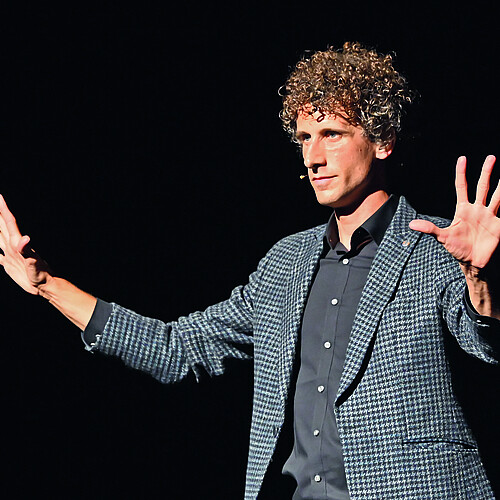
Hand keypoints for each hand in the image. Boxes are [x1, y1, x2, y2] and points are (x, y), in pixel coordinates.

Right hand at [0, 194, 50, 294]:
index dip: (3, 209)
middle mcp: (12, 246)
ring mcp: (10, 254)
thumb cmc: (41, 274)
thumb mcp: (34, 263)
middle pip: (1, 225)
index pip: (9, 222)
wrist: (43, 286)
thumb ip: (27, 251)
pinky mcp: (8, 264)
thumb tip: (25, 238)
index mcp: (17, 243)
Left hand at [409, 155, 499, 270]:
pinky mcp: (499, 224)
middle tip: (490, 157)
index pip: (461, 187)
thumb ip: (429, 229)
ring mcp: (489, 215)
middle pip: (482, 186)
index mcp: (462, 209)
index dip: (461, 173)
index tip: (462, 159)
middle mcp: (477, 209)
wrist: (473, 262)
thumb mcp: (442, 238)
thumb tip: (411, 224)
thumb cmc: (457, 249)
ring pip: (497, 196)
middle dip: (486, 172)